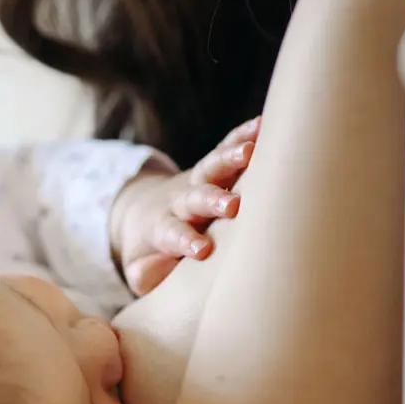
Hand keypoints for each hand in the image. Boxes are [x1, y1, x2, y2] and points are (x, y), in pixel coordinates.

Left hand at [111, 116, 260, 295]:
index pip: (173, 234)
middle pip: (195, 197)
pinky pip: (226, 146)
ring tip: (251, 150)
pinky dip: (243, 134)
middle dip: (212, 200)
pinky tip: (263, 123)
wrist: (141, 214)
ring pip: (212, 167)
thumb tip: (165, 280)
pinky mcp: (212, 168)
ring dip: (230, 158)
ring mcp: (197, 181)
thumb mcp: (141, 271)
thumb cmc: (151, 252)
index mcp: (162, 229)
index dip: (185, 240)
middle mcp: (180, 202)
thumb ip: (149, 277)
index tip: (201, 250)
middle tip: (232, 205)